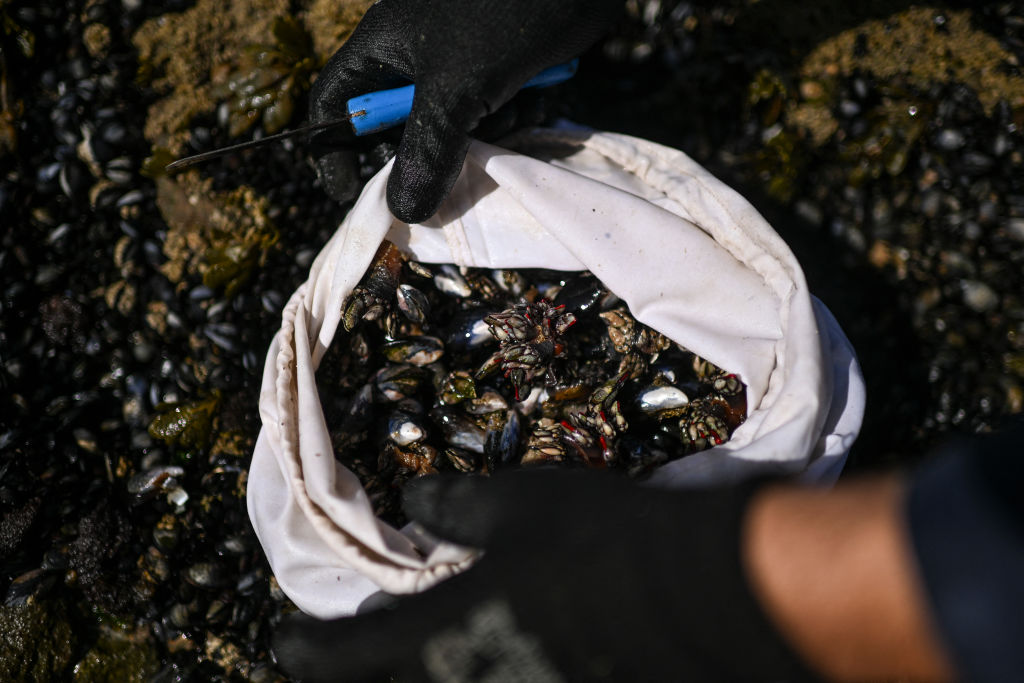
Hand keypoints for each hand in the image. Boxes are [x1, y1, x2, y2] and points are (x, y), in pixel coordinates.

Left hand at [272, 469, 814, 681]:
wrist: (708, 596)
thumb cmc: (604, 543)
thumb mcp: (522, 504)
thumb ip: (457, 508)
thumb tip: (413, 502)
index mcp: (445, 636)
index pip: (346, 655)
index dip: (305, 650)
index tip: (285, 642)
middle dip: (374, 663)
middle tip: (382, 630)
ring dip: (441, 662)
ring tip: (458, 630)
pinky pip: (511, 681)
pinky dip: (494, 665)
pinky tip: (521, 639)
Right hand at [308, 0, 621, 222]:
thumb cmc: (504, 13)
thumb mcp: (456, 90)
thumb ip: (426, 152)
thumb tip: (404, 211)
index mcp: (384, 46)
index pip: (337, 103)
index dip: (336, 151)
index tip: (351, 195)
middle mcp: (415, 52)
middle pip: (399, 125)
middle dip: (431, 150)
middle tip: (454, 163)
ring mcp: (461, 58)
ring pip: (454, 125)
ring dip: (485, 133)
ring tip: (510, 111)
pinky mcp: (503, 65)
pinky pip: (495, 110)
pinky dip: (513, 115)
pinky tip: (536, 99)